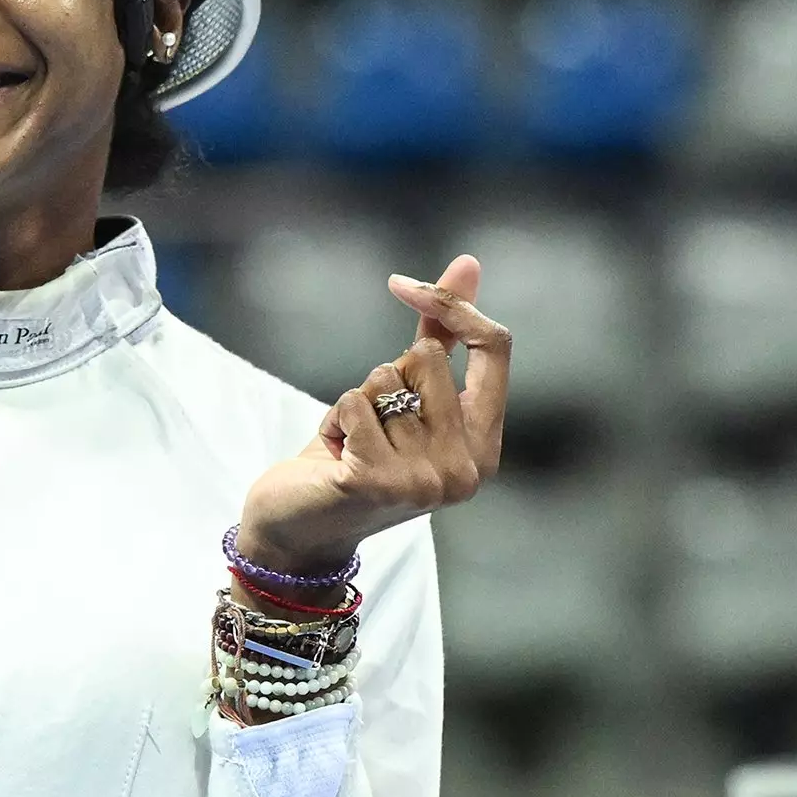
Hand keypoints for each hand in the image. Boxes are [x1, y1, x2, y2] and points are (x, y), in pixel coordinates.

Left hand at [236, 254, 510, 578]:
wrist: (300, 533)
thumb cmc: (355, 459)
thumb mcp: (405, 398)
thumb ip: (439, 335)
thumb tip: (467, 264)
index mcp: (485, 447)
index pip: (496, 346)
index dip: (451, 306)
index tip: (401, 283)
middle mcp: (466, 468)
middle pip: (429, 357)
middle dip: (387, 376)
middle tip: (371, 426)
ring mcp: (425, 480)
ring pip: (386, 379)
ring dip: (356, 403)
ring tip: (352, 445)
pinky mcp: (378, 480)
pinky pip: (353, 402)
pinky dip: (334, 418)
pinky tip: (334, 456)